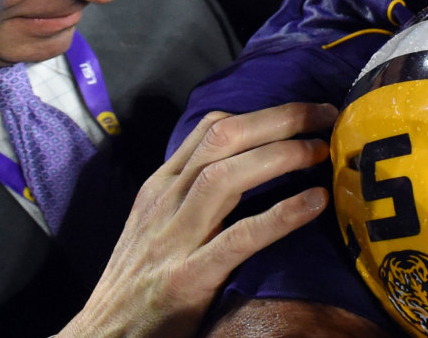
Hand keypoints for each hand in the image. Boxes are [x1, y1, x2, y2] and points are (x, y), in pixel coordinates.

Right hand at [58, 103, 338, 337]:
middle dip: (279, 120)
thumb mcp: (159, 224)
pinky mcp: (187, 278)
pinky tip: (315, 202)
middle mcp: (165, 201)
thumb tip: (257, 165)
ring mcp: (174, 239)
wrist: (101, 337)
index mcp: (161, 186)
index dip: (266, 114)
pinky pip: (239, 238)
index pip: (212, 128)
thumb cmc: (140, 281)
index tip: (308, 112)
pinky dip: (280, 216)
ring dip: (280, 157)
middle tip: (327, 116)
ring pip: (225, 177)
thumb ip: (196, 194)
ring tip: (321, 153)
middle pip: (224, 139)